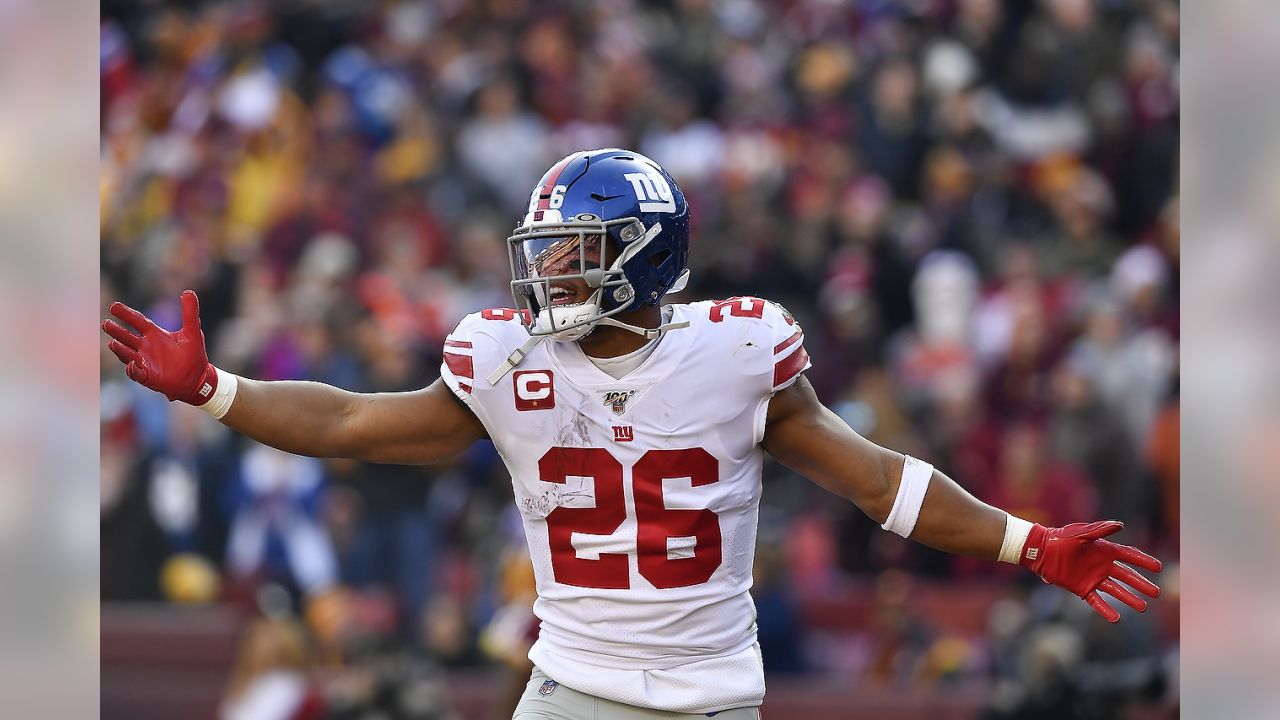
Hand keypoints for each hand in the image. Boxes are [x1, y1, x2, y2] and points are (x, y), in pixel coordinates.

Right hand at [102, 290, 218, 404]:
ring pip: (127, 354)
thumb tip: (189, 292)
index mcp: (155, 334)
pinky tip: (133, 364)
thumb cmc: (193, 354)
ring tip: (113, 343)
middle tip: (106, 324)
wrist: (198, 378)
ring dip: (120, 349)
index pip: (137, 321)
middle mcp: (146, 347)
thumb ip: (190, 313)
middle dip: (116, 331)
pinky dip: (133, 369)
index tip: (113, 306)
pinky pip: (136, 373)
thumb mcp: (193, 332)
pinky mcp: (148, 376)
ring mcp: (145, 362)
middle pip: (126, 337)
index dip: (126, 314)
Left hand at [1020, 520, 1162, 622]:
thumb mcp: (1081, 533)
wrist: (1041, 551)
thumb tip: (1121, 525)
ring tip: (1143, 607)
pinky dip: (1106, 610)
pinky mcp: (1082, 589)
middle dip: (1141, 584)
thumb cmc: (1060, 538)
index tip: (1158, 567)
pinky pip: (1097, 601)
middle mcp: (1102, 565)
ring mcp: (1093, 578)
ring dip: (1129, 598)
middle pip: (1126, 576)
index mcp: (1104, 550)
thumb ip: (1100, 530)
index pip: (1129, 556)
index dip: (1143, 561)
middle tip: (1156, 593)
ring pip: (1116, 590)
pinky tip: (1116, 619)